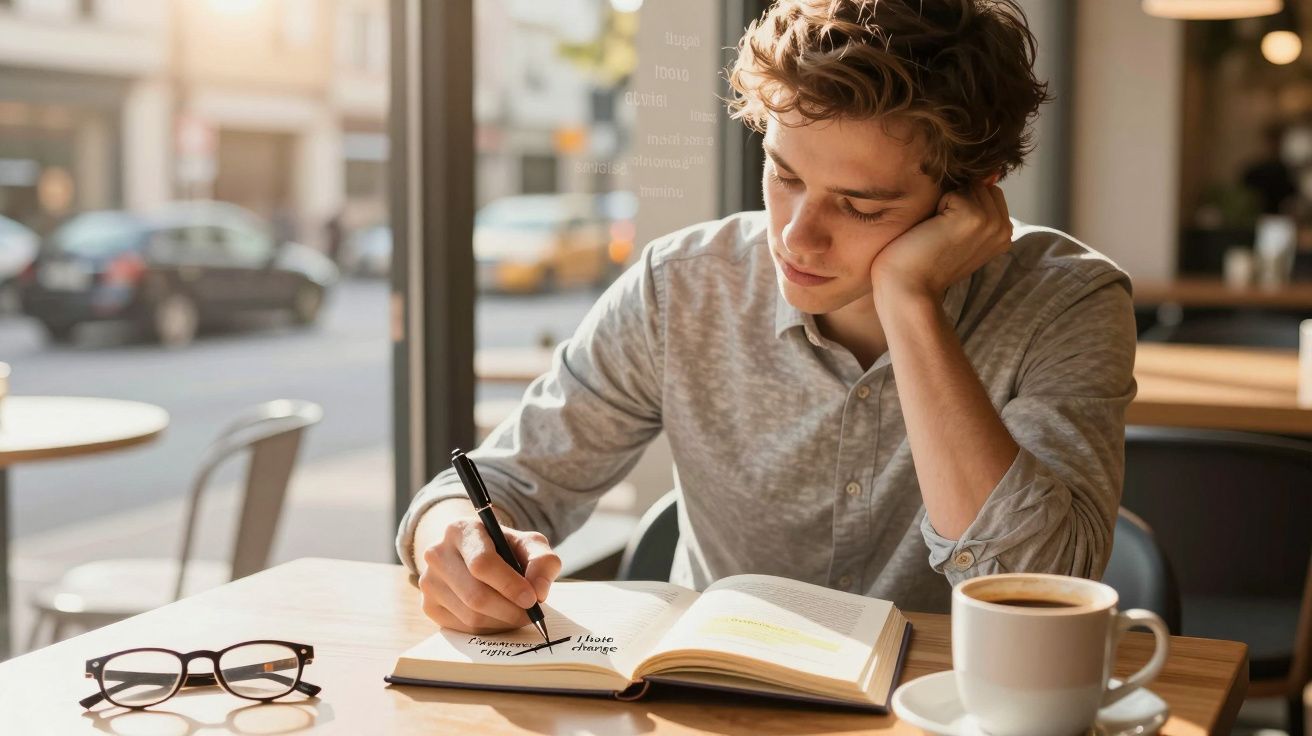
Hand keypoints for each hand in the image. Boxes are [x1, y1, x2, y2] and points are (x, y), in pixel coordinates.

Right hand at [417, 506, 561, 633]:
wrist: (471, 554)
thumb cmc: (504, 549)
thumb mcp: (528, 544)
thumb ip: (542, 561)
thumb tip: (539, 592)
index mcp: (461, 530)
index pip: (482, 563)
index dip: (509, 585)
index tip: (532, 599)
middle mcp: (437, 554)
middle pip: (476, 595)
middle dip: (510, 610)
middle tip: (532, 614)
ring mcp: (428, 581)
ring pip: (470, 615)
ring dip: (502, 621)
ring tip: (519, 614)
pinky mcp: (428, 605)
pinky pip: (462, 628)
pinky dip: (488, 628)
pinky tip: (500, 617)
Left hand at [869, 175, 1012, 301]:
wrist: (908, 288)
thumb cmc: (923, 261)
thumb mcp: (956, 232)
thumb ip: (976, 206)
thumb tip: (991, 170)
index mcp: (1005, 233)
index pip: (987, 191)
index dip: (961, 204)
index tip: (948, 235)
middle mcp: (1004, 228)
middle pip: (979, 184)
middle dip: (955, 200)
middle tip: (940, 234)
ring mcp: (991, 222)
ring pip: (968, 185)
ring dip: (945, 203)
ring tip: (937, 233)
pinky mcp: (973, 216)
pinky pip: (952, 190)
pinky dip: (936, 206)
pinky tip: (932, 232)